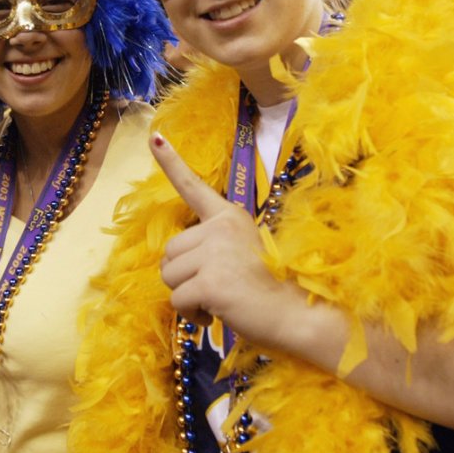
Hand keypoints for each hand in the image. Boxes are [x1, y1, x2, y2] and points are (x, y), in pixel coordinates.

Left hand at [152, 133, 301, 348]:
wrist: (299, 314)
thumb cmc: (273, 288)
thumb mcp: (243, 251)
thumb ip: (213, 246)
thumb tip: (176, 261)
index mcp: (229, 216)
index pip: (193, 186)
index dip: (171, 162)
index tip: (154, 137)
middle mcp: (220, 227)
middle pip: (170, 251)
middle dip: (184, 276)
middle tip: (217, 288)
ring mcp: (214, 252)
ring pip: (169, 276)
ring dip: (186, 296)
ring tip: (219, 301)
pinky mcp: (210, 282)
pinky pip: (178, 300)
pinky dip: (191, 315)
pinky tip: (216, 315)